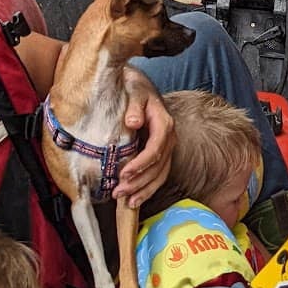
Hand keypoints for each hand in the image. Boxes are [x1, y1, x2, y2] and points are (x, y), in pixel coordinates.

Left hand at [114, 69, 174, 208]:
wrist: (139, 86)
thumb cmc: (135, 88)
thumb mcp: (134, 92)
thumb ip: (134, 106)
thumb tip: (133, 121)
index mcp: (164, 123)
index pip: (156, 148)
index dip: (141, 164)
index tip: (124, 174)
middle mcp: (169, 137)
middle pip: (158, 166)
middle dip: (139, 182)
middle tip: (119, 192)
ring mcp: (166, 147)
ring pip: (160, 175)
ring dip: (143, 190)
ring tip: (126, 201)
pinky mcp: (160, 154)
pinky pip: (157, 175)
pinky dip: (147, 189)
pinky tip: (134, 199)